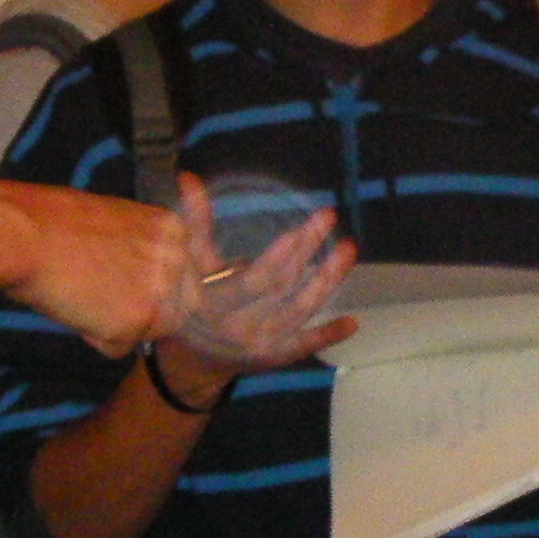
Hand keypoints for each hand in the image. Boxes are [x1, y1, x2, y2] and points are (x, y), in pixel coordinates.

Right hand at [1, 181, 194, 356]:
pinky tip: (75, 311)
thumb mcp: (115, 219)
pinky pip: (120, 348)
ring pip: (152, 331)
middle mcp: (177, 259)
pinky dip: (96, 339)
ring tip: (85, 300)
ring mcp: (160, 292)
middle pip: (181, 308)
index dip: (161, 287)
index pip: (190, 274)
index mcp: (173, 228)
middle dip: (148, 311)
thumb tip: (144, 274)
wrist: (24, 235)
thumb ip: (143, 245)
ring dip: (122, 327)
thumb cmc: (53, 221)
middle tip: (105, 297)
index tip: (134, 285)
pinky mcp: (136, 321)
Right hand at [163, 176, 355, 380]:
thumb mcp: (185, 262)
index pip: (251, 282)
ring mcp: (261, 343)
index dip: (275, 260)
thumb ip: (193, 223)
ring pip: (300, 311)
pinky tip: (352, 322)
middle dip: (307, 251)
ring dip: (327, 281)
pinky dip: (328, 335)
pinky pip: (304, 345)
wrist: (191, 360)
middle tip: (327, 216)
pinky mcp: (275, 355)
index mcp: (214, 303)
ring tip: (348, 250)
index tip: (295, 233)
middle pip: (282, 288)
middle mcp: (240, 326)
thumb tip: (189, 177)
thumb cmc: (187, 298)